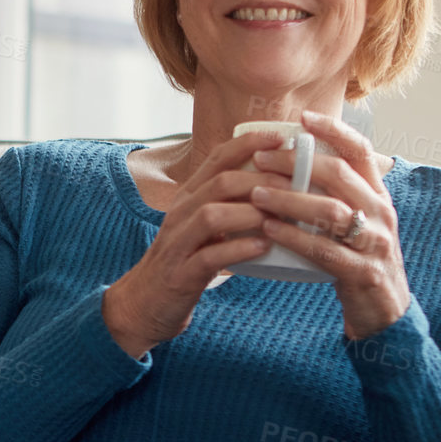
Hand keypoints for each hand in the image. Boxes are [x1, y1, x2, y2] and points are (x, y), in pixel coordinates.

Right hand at [102, 130, 293, 356]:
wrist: (144, 303)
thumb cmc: (184, 261)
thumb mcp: (201, 225)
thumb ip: (230, 203)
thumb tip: (276, 186)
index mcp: (189, 196)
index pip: (218, 158)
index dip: (250, 143)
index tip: (283, 138)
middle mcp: (182, 213)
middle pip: (220, 182)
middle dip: (262, 180)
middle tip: (296, 185)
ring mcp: (179, 243)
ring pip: (212, 215)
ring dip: (251, 213)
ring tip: (281, 217)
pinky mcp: (181, 274)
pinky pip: (210, 256)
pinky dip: (238, 249)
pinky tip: (262, 247)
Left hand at [245, 110, 411, 339]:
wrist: (384, 312)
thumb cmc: (358, 260)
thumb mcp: (355, 222)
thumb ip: (335, 196)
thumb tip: (297, 163)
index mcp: (378, 195)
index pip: (361, 151)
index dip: (334, 131)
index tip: (303, 118)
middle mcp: (381, 213)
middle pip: (340, 175)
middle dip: (297, 163)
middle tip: (261, 160)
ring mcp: (375, 243)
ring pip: (331, 211)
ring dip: (289, 200)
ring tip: (256, 194)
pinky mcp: (363, 272)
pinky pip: (325, 250)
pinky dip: (294, 237)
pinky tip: (269, 229)